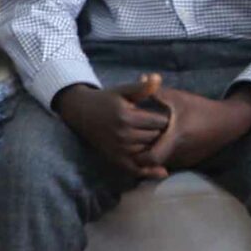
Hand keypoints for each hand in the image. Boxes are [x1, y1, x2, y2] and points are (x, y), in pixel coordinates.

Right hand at [55, 77, 174, 177]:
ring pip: (149, 152)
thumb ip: (142, 87)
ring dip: (156, 148)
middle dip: (163, 134)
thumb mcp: (123, 90)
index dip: (166, 119)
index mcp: (126, 116)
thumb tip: (158, 77)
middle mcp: (122, 134)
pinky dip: (150, 172)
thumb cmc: (107, 100)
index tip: (167, 117)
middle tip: (165, 130)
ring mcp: (119, 148)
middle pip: (156, 138)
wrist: (82, 113)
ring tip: (159, 141)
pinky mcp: (115, 159)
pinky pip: (136, 169)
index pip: (159, 122)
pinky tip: (162, 171)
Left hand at [136, 87, 250, 174]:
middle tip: (130, 143)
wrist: (228, 123)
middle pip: (152, 164)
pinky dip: (162, 155)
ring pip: (161, 164)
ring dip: (151, 155)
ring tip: (140, 141)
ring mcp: (185, 160)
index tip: (129, 142)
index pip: (150, 158)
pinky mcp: (189, 161)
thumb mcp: (178, 97)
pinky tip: (157, 142)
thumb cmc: (201, 108)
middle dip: (141, 155)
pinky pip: (170, 162)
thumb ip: (157, 91)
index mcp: (175, 138)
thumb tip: (141, 76)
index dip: (137, 154)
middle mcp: (179, 153)